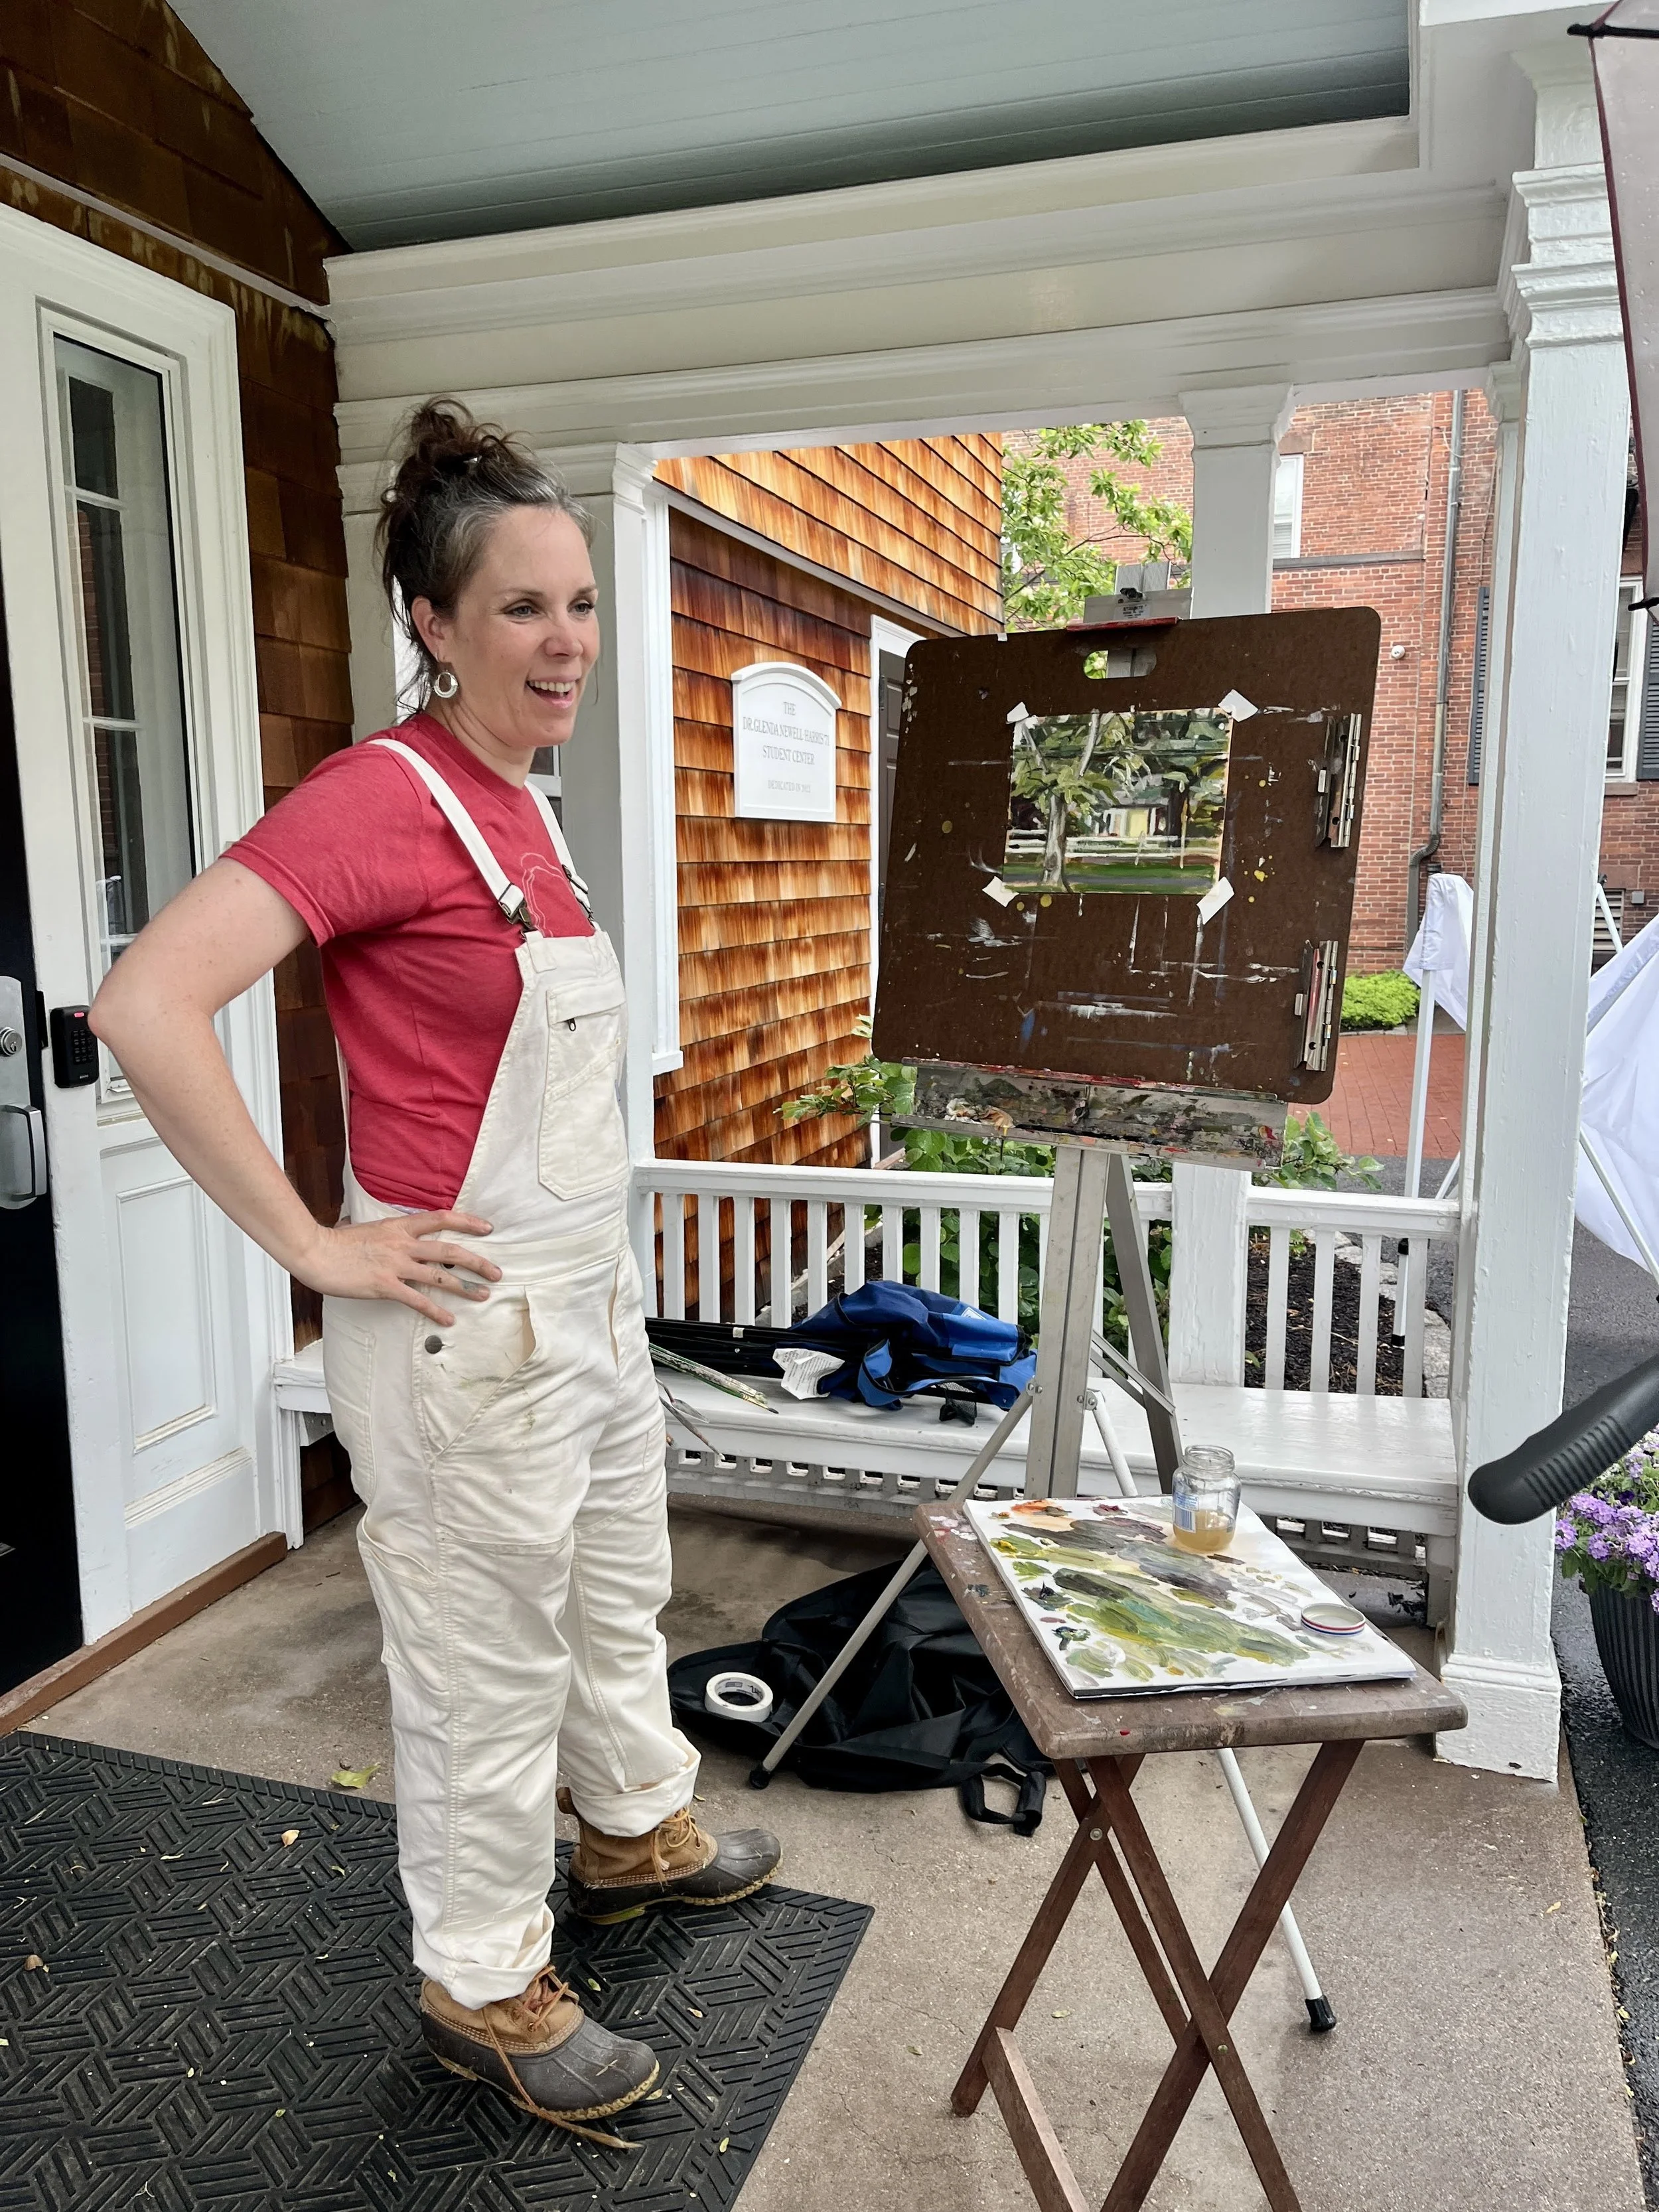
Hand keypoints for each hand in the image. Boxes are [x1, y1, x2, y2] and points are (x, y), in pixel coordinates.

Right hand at [297, 1210, 501, 1325]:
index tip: (487, 1228)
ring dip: (464, 1286)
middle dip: (476, 1261)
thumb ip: (386, 1233)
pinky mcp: (385, 1286)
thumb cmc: (337, 1242)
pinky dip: (435, 1311)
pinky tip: (448, 1320)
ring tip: (483, 1295)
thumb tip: (392, 1233)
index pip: (441, 1218)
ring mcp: (395, 1265)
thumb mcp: (368, 1228)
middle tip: (497, 1272)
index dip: (467, 1222)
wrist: (315, 1252)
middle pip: (449, 1250)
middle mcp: (402, 1244)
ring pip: (439, 1275)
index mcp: (399, 1227)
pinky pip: (417, 1300)